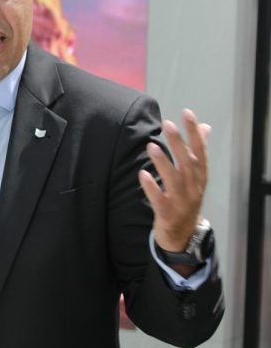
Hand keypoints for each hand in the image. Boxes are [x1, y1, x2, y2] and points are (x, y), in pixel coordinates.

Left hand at [138, 108, 210, 254]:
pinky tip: (141, 174)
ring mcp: (182, 201)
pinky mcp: (167, 213)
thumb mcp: (195, 178)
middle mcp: (194, 188)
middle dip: (179, 142)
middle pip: (188, 163)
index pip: (201, 151)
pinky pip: (159, 199)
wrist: (182, 234)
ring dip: (163, 162)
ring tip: (151, 145)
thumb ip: (197, 153)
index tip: (187, 113)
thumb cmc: (186, 199)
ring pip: (174, 180)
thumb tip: (205, 127)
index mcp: (201, 177)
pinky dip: (151, 187)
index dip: (195, 133)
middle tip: (167, 123)